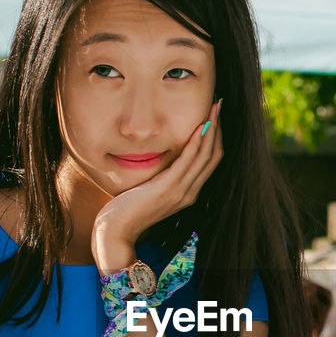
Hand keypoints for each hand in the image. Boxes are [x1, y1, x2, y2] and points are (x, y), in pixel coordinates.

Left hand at [92, 99, 222, 268]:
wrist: (116, 232)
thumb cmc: (127, 211)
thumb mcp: (149, 190)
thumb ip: (160, 177)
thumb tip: (160, 160)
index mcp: (188, 192)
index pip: (210, 161)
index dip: (216, 137)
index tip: (214, 115)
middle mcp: (190, 193)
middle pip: (214, 156)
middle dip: (219, 128)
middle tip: (219, 104)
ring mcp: (181, 192)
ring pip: (206, 156)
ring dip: (213, 129)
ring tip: (215, 107)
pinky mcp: (168, 189)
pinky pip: (189, 162)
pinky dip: (197, 142)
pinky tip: (200, 126)